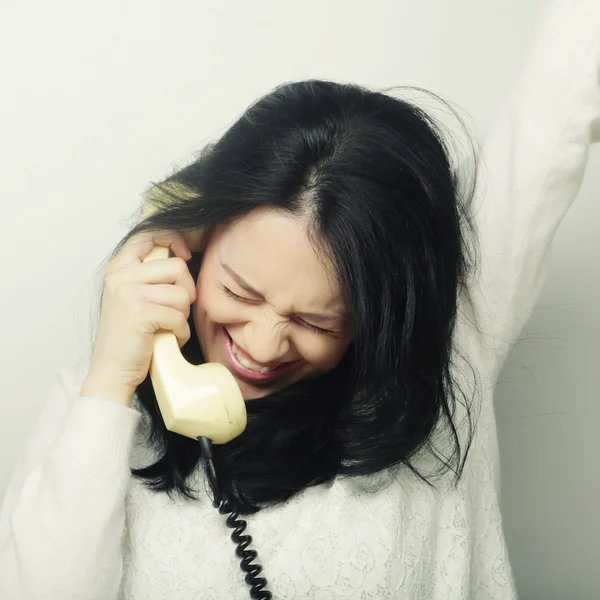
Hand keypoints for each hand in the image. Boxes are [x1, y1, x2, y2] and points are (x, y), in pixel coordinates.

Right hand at [81, 229, 196, 405]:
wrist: (112, 371)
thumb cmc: (129, 336)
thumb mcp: (131, 296)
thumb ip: (148, 275)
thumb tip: (181, 257)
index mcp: (119, 268)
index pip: (149, 235)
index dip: (173, 239)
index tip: (185, 255)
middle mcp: (121, 277)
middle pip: (178, 267)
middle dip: (187, 291)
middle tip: (176, 310)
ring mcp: (129, 294)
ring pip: (182, 295)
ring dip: (183, 316)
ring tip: (169, 327)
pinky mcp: (140, 314)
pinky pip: (179, 317)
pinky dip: (181, 333)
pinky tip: (168, 339)